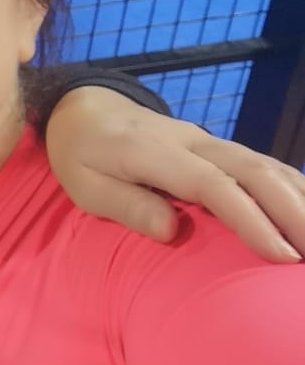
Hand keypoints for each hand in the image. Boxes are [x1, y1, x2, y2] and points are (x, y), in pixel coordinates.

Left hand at [45, 86, 304, 261]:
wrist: (86, 110)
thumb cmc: (82, 155)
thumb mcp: (85, 185)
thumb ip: (127, 205)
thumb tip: (172, 232)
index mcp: (153, 152)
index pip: (212, 184)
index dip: (250, 218)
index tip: (279, 254)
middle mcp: (190, 141)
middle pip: (253, 170)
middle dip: (293, 211)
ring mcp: (208, 141)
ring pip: (265, 164)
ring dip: (300, 199)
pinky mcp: (219, 147)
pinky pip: (263, 163)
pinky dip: (292, 186)